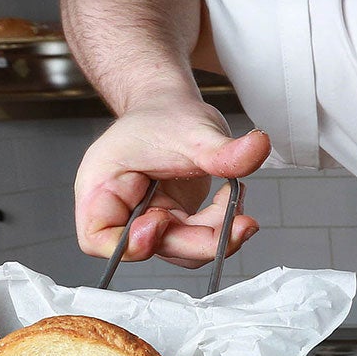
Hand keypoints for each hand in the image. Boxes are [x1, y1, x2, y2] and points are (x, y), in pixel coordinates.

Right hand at [74, 100, 270, 268]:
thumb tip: (258, 147)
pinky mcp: (172, 221)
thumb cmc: (164, 115)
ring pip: (180, 249)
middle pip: (151, 248)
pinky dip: (220, 226)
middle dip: (197, 241)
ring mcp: (148, 217)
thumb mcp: (193, 129)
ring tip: (237, 199)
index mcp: (102, 186)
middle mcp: (121, 209)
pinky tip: (233, 197)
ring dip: (215, 236)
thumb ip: (222, 149)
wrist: (172, 106)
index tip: (163, 222)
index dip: (130, 244)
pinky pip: (197, 239)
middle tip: (238, 224)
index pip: (98, 238)